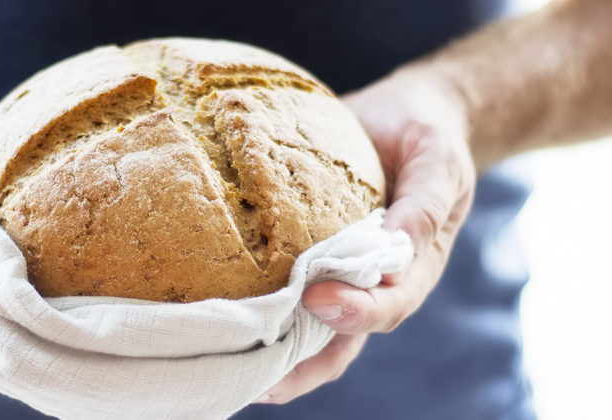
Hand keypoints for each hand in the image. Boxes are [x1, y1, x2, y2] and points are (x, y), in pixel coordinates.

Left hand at [256, 69, 475, 403]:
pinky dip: (255, 308)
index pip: (388, 306)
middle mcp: (371, 282)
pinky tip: (217, 318)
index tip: (316, 298)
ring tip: (223, 366)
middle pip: (339, 341)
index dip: (356, 311)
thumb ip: (424, 203)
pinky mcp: (305, 254)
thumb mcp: (439, 162)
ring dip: (269, 354)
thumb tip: (399, 244)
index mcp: (414, 267)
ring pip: (304, 330)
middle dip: (299, 366)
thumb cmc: (427, 139)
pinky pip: (280, 288)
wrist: (407, 117)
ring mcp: (337, 274)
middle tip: (255, 377)